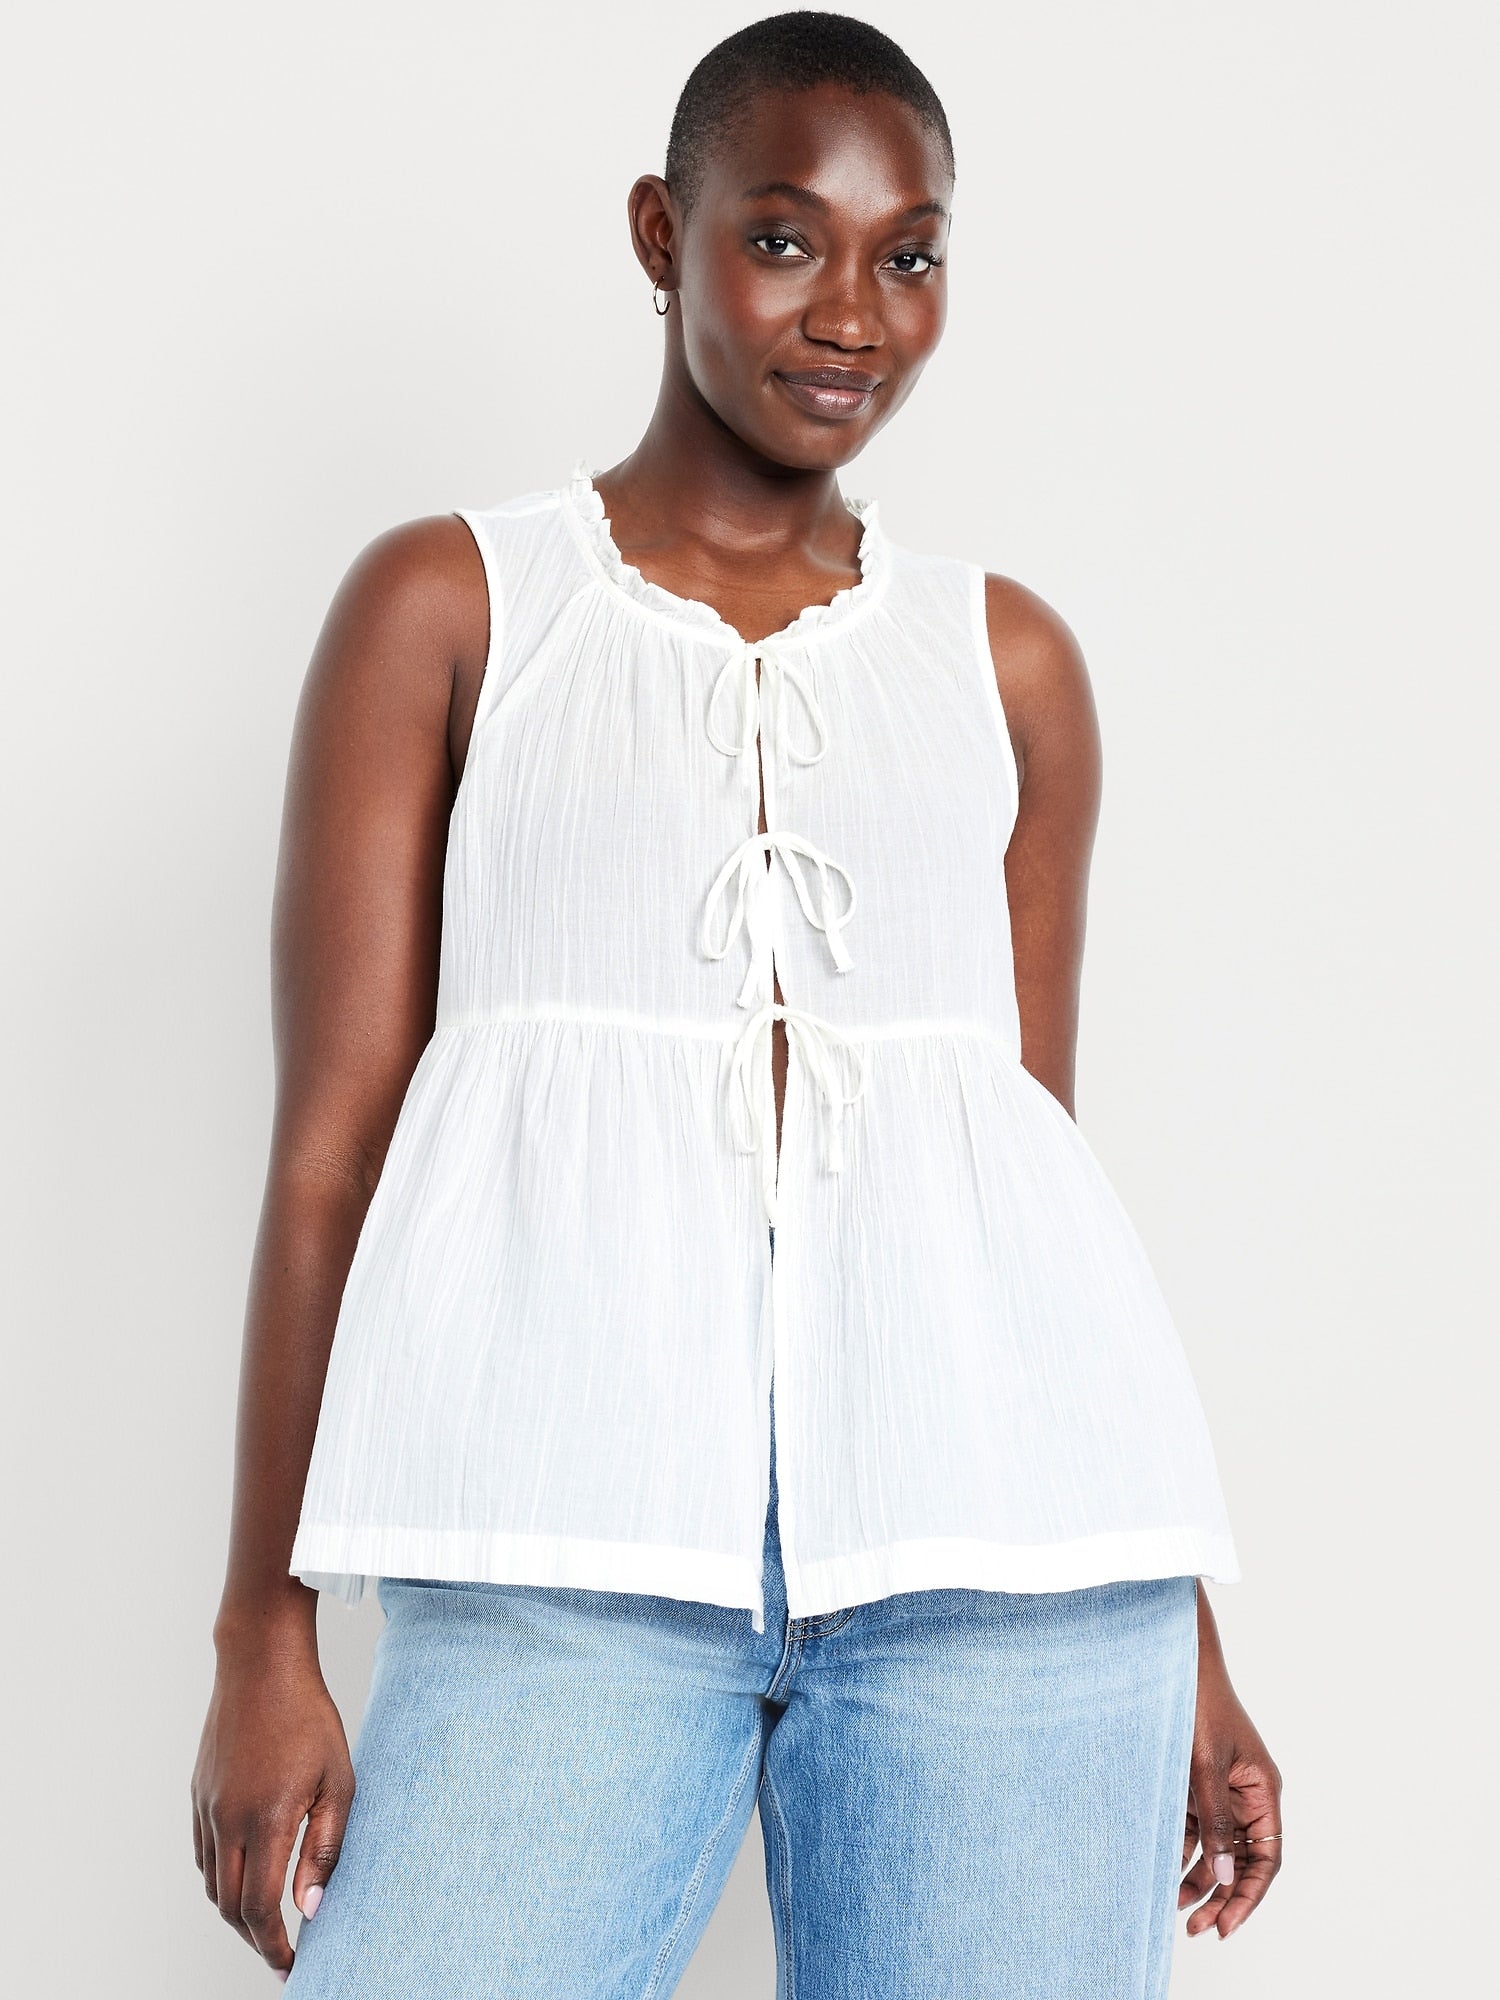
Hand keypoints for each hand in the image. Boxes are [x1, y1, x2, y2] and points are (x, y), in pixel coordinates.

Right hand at [191, 1635, 354, 1979]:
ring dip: (235, 1911)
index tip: (292, 1964)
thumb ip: (325, 1848)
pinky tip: (244, 1876)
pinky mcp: (197, 1794)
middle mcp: (226, 1820)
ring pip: (211, 1883)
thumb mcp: (337, 1782)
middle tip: (280, 1952)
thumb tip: (310, 1907)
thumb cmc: (308, 1718)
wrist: (262, 1666)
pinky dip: (220, 1878)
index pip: (259, 1908)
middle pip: (229, 1906)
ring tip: (265, 1921)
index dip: (274, 1946)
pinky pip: (204, 1853)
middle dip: (255, 1938)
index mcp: (265, 1819)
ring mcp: (207, 1807)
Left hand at [1180, 1641, 1283, 1940]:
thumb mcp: (1206, 1766)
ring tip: (1176, 1907)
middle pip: (1242, 1860)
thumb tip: (1226, 1873)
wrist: (1174, 1664)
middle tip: (1198, 1929)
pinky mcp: (1196, 1784)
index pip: (1267, 1858)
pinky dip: (1183, 1850)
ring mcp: (1221, 1791)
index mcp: (1263, 1792)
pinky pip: (1194, 1827)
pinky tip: (1165, 1870)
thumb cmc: (1199, 1705)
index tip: (1227, 1925)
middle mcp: (1247, 1796)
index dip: (1250, 1895)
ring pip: (1217, 1848)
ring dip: (1200, 1878)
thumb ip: (1214, 1820)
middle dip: (1223, 1895)